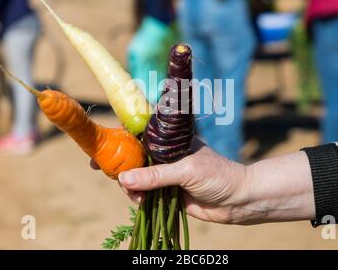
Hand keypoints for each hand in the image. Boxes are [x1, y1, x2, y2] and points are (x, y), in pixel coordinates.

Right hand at [93, 139, 250, 223]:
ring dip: (129, 185)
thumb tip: (124, 178)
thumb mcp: (186, 170)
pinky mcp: (167, 193)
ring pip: (136, 178)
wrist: (238, 200)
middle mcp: (165, 156)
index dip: (119, 140)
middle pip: (133, 158)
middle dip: (119, 165)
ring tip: (133, 193)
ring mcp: (165, 175)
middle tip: (104, 171)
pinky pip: (145, 194)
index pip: (140, 136)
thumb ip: (156, 175)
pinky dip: (138, 197)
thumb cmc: (217, 175)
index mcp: (170, 142)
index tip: (100, 149)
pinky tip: (140, 201)